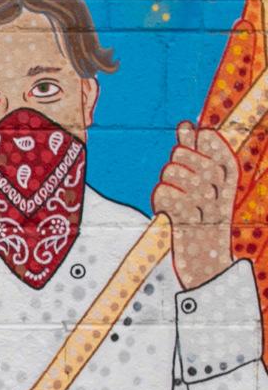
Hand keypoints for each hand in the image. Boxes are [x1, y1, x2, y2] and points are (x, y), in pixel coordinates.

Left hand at [153, 121, 238, 289]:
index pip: (215, 145)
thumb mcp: (205, 185)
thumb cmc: (202, 217)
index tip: (194, 155)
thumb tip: (186, 125)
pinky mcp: (188, 224)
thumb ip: (195, 153)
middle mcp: (222, 191)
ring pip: (175, 174)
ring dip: (165, 182)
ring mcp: (206, 208)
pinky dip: (160, 200)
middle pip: (190, 157)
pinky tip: (166, 209)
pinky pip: (166, 197)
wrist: (208, 264)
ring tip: (172, 196)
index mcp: (230, 179)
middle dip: (176, 162)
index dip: (200, 144)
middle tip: (177, 179)